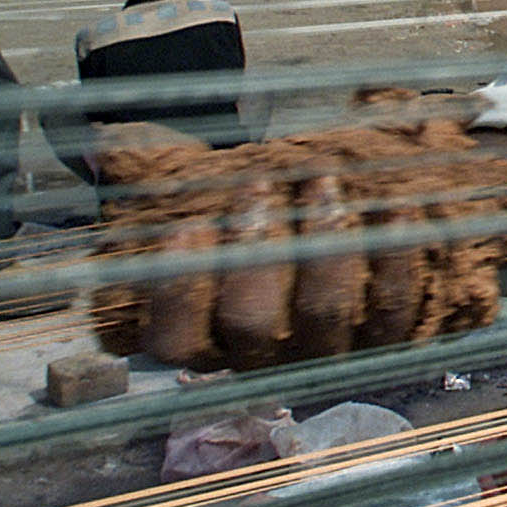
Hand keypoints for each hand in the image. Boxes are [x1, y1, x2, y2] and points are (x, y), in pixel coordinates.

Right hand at [88, 96, 506, 367]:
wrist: (359, 228)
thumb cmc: (267, 212)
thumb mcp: (213, 200)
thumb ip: (165, 179)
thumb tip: (106, 147)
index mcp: (213, 339)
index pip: (175, 343)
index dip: (176, 293)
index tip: (188, 227)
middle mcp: (272, 359)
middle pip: (252, 325)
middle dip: (254, 250)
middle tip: (259, 185)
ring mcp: (335, 353)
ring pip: (325, 314)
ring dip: (324, 242)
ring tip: (323, 183)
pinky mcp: (395, 340)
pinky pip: (398, 307)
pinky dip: (398, 254)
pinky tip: (400, 205)